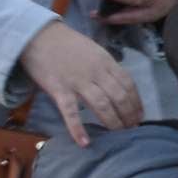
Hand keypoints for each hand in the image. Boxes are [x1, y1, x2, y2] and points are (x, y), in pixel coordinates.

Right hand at [18, 20, 143, 147]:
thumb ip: (105, 67)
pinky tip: (84, 143)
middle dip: (128, 115)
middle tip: (132, 129)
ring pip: (102, 105)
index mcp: (105, 61)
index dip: (136, 102)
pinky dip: (78, 128)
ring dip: (113, 122)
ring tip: (118, 135)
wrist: (37, 35)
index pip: (128, 84)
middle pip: (119, 97)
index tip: (140, 115)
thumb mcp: (93, 50)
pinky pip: (71, 112)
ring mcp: (78, 81)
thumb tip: (118, 85)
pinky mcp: (60, 90)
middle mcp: (96, 72)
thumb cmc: (66, 43)